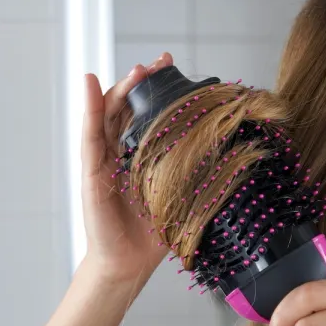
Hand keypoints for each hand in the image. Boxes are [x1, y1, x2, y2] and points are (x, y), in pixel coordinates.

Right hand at [80, 52, 176, 283]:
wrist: (129, 263)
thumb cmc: (157, 232)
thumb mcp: (185, 195)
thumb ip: (199, 174)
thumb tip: (236, 154)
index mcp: (146, 154)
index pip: (152, 113)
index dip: (162, 90)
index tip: (176, 68)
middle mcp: (123, 150)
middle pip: (130, 105)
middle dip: (146, 81)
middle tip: (163, 62)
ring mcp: (105, 157)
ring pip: (110, 112)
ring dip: (122, 86)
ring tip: (138, 69)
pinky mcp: (91, 169)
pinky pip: (89, 133)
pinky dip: (89, 106)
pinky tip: (90, 83)